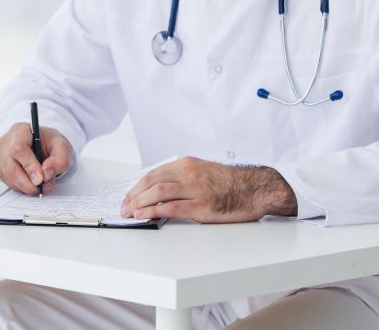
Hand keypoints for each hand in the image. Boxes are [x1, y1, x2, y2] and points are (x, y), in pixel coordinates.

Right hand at [0, 123, 72, 194]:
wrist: (44, 147)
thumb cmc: (51, 144)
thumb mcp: (63, 148)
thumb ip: (59, 160)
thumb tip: (46, 174)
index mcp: (20, 130)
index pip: (18, 148)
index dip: (29, 165)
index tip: (40, 178)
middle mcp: (6, 142)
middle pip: (11, 166)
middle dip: (28, 182)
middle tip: (42, 187)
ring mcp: (1, 156)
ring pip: (9, 177)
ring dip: (27, 187)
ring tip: (43, 185)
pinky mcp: (1, 169)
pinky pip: (9, 183)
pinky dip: (22, 188)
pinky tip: (33, 183)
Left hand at [119, 156, 297, 222]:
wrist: (255, 188)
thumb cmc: (230, 184)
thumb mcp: (203, 173)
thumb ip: (182, 179)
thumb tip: (159, 192)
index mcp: (186, 164)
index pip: (153, 173)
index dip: (136, 186)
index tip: (127, 196)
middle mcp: (188, 173)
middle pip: (151, 181)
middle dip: (133, 195)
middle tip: (123, 206)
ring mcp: (195, 188)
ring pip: (157, 192)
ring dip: (138, 203)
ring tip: (129, 212)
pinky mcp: (201, 205)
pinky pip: (171, 207)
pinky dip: (153, 211)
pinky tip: (143, 215)